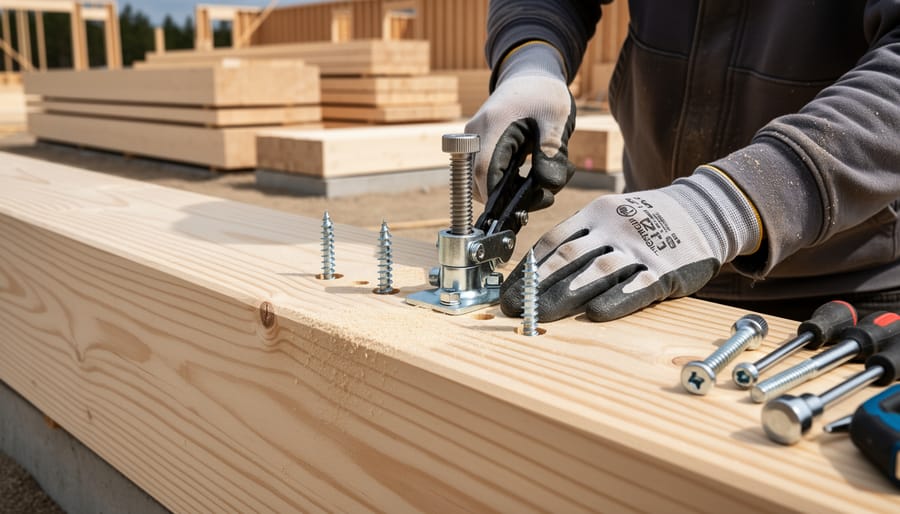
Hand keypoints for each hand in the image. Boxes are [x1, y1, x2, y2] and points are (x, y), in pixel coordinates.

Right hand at [464, 42, 575, 210]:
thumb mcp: (557, 119)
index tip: (518, 210)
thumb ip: (552, 152)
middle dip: (506, 198)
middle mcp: (475, 134)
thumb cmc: (544, 94)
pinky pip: (484, 172)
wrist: (530, 74)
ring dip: (506, 192)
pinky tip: (530, 178)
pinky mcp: (477, 146)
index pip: (484, 170)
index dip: (497, 196)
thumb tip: (548, 186)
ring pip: (479, 180)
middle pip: (476, 180)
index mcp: (493, 125)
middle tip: (542, 196)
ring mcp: (473, 140)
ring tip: (542, 185)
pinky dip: (504, 183)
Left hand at [500, 167, 761, 321]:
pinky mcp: (666, 269)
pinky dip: (616, 301)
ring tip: (541, 316)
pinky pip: (638, 287)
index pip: (552, 242)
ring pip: (597, 273)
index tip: (507, 292)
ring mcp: (641, 248)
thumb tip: (536, 273)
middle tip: (513, 309)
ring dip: (566, 296)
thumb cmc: (646, 220)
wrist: (705, 210)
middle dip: (536, 287)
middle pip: (568, 259)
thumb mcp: (611, 215)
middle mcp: (614, 228)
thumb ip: (580, 239)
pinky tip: (595, 315)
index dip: (527, 270)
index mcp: (595, 214)